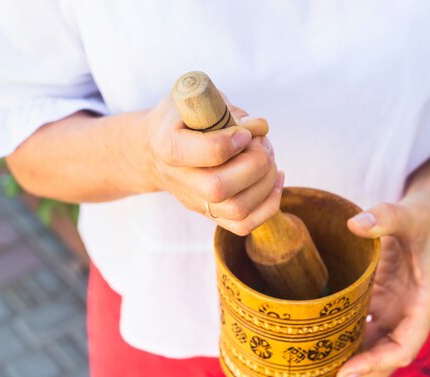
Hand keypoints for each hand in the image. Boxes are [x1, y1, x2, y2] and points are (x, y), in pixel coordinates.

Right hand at [143, 96, 282, 235]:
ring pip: (237, 210)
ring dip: (266, 183)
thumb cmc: (179, 118)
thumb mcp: (195, 98)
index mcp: (168, 144)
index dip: (234, 141)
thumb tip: (259, 127)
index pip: (207, 154)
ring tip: (268, 158)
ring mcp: (194, 200)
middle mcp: (178, 179)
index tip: (245, 131)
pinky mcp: (210, 213)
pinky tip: (275, 179)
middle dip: (255, 164)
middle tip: (261, 145)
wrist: (154, 148)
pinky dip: (269, 204)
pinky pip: (244, 225)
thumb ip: (227, 109)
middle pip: (219, 189)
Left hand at [336, 190, 429, 376]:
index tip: (346, 372)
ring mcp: (397, 309)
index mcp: (425, 304)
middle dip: (360, 369)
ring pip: (375, 345)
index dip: (376, 363)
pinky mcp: (384, 301)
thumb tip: (355, 223)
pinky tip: (322, 338)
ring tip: (316, 363)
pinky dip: (347, 335)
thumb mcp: (410, 213)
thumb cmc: (428, 216)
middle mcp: (412, 314)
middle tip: (322, 374)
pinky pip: (366, 326)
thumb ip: (386, 217)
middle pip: (387, 355)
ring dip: (351, 356)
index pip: (403, 347)